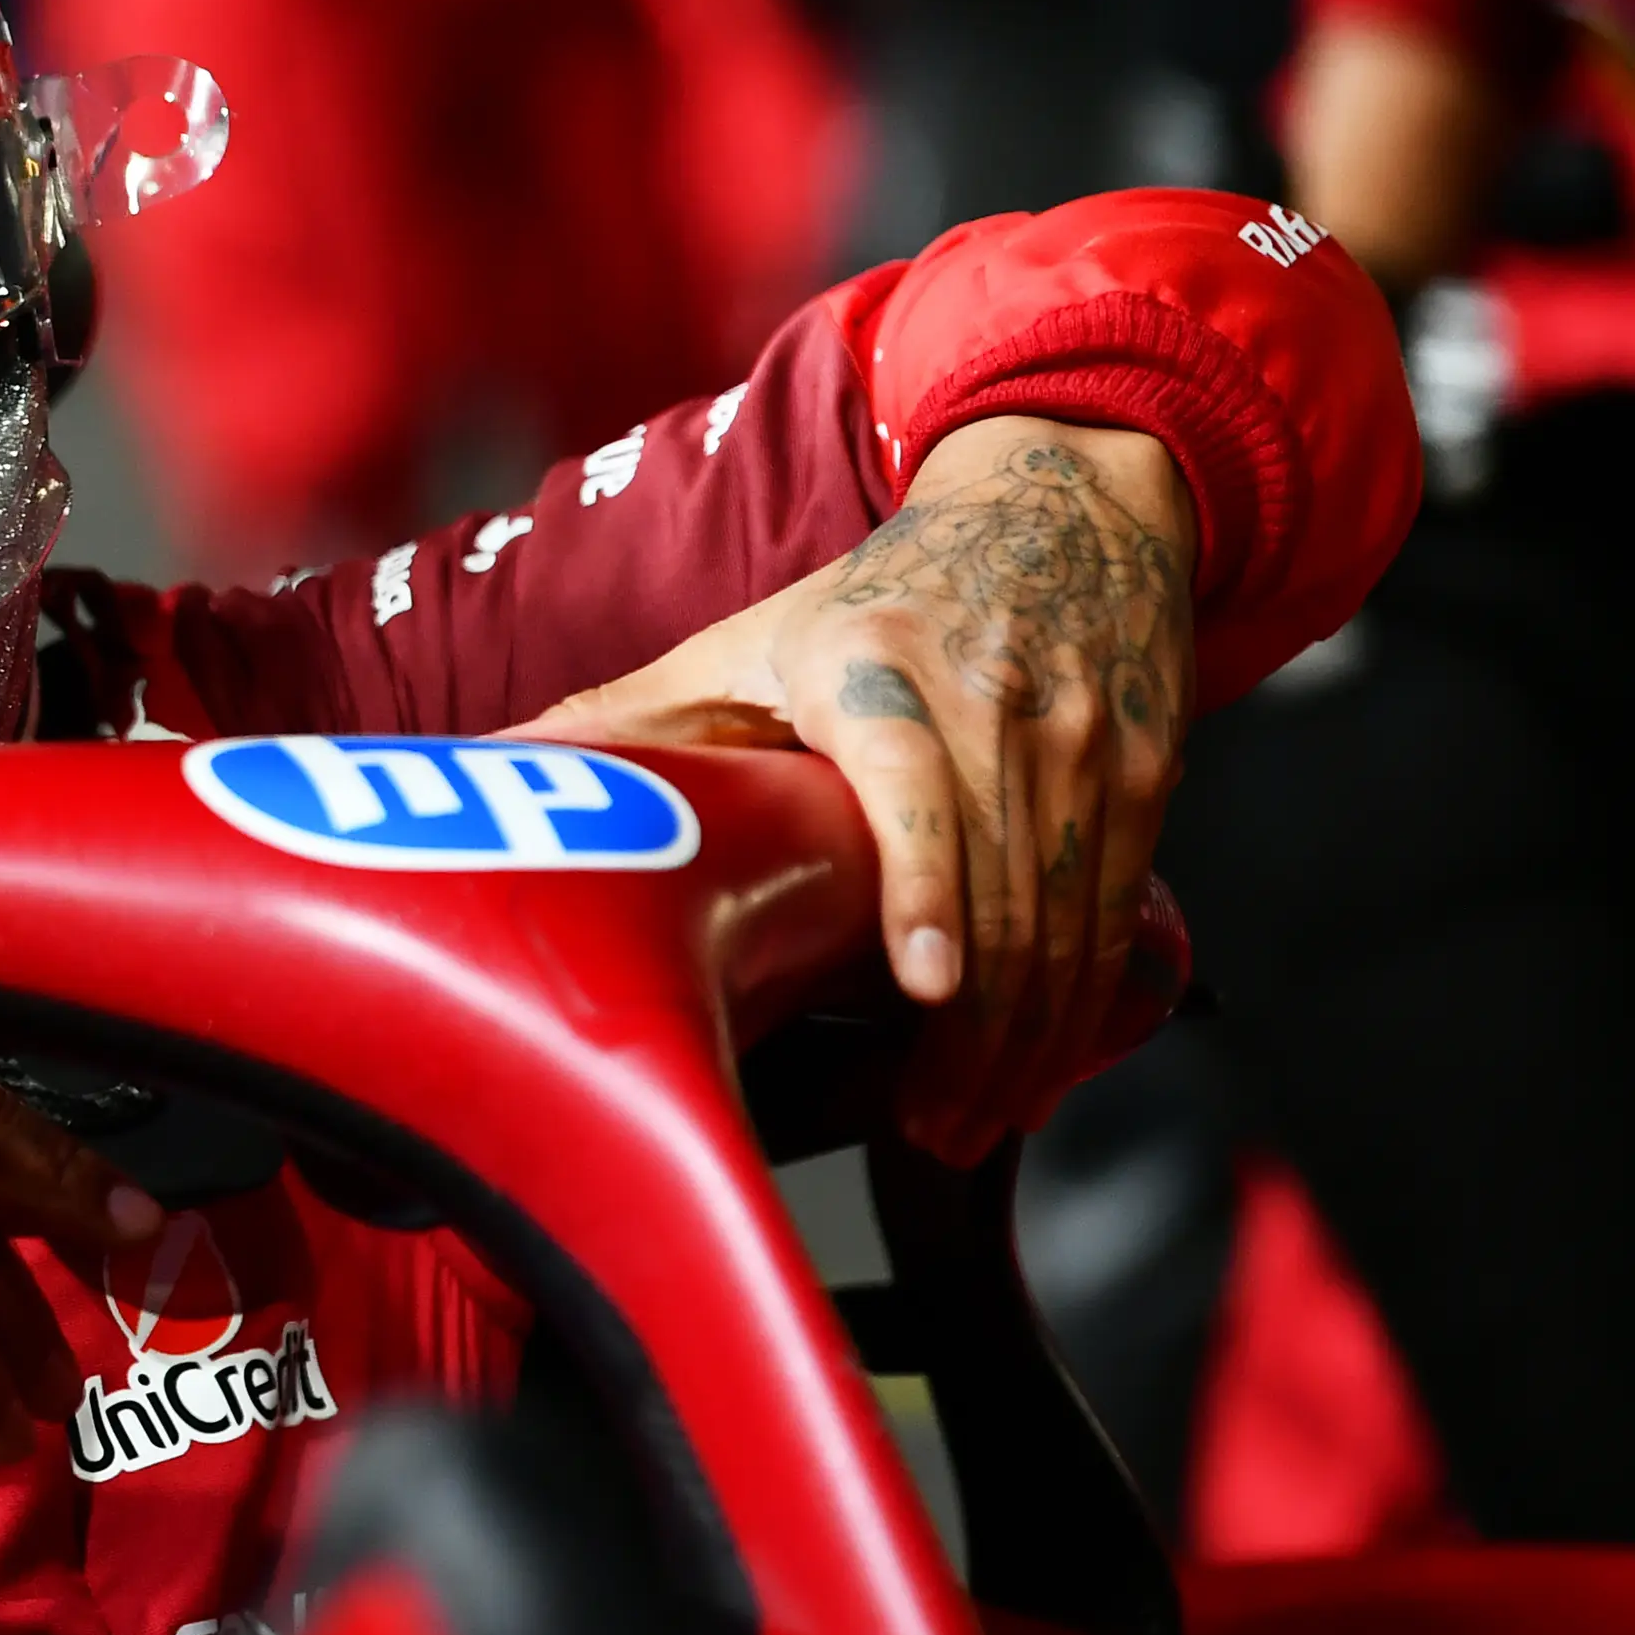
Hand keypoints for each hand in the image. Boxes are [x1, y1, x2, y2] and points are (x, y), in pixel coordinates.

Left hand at [518, 416, 1197, 1161]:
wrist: (1062, 508)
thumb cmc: (877, 600)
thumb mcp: (747, 638)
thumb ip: (630, 716)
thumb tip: (488, 768)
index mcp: (872, 667)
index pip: (911, 787)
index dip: (923, 887)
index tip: (924, 985)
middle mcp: (992, 702)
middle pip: (1001, 890)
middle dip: (970, 1031)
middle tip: (924, 1126)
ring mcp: (1082, 741)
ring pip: (1070, 919)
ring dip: (1027, 1041)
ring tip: (966, 1121)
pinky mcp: (1146, 774)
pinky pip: (1121, 912)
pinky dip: (1085, 1006)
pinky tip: (1036, 1068)